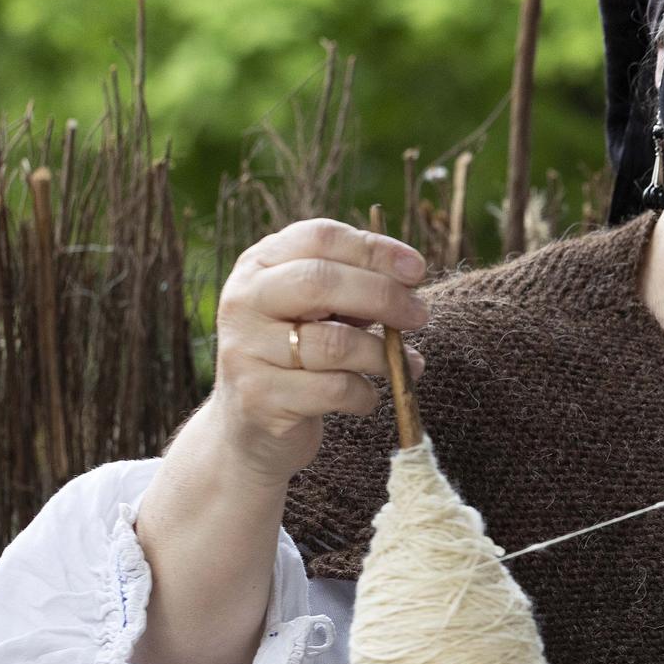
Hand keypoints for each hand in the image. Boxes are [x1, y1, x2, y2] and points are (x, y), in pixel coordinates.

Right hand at [206, 218, 430, 482]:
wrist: (250, 426)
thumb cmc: (297, 356)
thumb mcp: (318, 312)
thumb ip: (353, 288)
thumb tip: (408, 280)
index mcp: (259, 265)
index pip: (318, 237)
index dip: (374, 250)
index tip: (417, 269)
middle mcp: (243, 301)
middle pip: (320, 282)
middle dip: (383, 296)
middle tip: (419, 315)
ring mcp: (245, 350)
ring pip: (334, 344)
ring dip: (382, 355)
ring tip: (405, 364)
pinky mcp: (260, 398)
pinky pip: (334, 390)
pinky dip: (365, 394)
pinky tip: (367, 397)